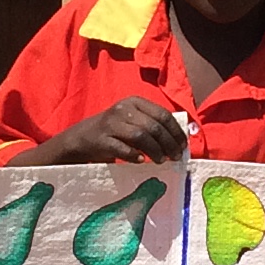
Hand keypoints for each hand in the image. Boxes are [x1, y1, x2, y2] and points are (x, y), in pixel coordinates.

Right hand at [33, 99, 186, 165]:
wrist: (81, 138)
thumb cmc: (114, 131)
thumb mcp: (132, 120)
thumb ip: (152, 125)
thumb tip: (178, 140)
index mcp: (134, 102)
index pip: (162, 115)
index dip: (175, 132)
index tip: (183, 146)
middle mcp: (123, 109)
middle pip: (154, 127)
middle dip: (168, 144)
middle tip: (175, 157)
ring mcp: (111, 123)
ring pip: (141, 136)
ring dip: (155, 151)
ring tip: (161, 160)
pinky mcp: (102, 139)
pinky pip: (122, 148)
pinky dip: (134, 156)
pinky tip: (141, 161)